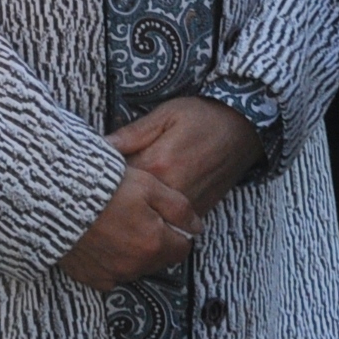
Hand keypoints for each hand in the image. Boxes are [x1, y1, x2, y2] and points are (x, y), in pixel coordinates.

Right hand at [54, 163, 199, 291]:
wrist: (57, 199)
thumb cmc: (104, 188)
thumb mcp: (150, 186)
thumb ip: (179, 209)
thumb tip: (198, 228)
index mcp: (154, 244)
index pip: (182, 248)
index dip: (177, 232)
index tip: (165, 218)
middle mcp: (135, 266)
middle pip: (159, 260)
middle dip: (156, 243)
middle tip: (140, 217)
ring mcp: (111, 274)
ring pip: (136, 268)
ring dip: (134, 253)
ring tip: (119, 226)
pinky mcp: (90, 277)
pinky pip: (110, 276)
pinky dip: (111, 262)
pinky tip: (103, 242)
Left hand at [108, 95, 263, 215]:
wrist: (245, 128)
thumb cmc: (203, 117)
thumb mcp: (165, 115)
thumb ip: (131, 134)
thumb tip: (99, 147)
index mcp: (158, 164)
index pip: (116, 183)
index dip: (103, 179)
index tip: (93, 175)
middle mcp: (172, 190)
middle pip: (131, 205)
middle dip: (116, 199)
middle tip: (104, 189)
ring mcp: (187, 206)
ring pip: (150, 218)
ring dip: (136, 211)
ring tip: (126, 199)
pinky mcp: (199, 212)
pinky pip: (170, 222)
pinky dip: (157, 217)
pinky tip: (149, 205)